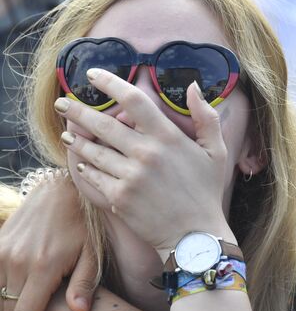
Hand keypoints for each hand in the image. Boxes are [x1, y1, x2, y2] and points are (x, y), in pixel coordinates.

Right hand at [0, 178, 97, 310]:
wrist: (61, 192)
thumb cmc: (82, 224)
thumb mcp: (92, 253)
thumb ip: (84, 283)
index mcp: (42, 265)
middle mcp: (16, 260)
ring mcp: (2, 252)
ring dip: (15, 306)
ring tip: (39, 303)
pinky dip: (6, 290)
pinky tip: (27, 287)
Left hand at [55, 68, 234, 255]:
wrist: (195, 235)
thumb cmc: (206, 191)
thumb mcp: (217, 151)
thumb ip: (206, 116)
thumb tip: (194, 86)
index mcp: (168, 138)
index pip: (133, 100)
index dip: (110, 83)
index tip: (93, 75)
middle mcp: (146, 154)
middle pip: (102, 124)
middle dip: (77, 110)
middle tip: (62, 102)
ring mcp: (129, 177)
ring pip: (93, 151)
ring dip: (76, 139)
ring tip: (68, 133)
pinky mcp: (118, 198)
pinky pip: (94, 176)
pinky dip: (85, 166)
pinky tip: (82, 161)